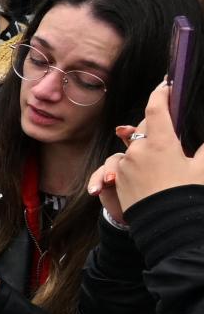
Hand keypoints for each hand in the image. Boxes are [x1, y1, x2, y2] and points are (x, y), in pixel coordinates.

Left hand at [101, 82, 203, 215]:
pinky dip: (139, 161)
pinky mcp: (118, 180)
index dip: (160, 93)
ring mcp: (124, 166)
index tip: (165, 84)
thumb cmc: (185, 197)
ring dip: (148, 145)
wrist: (164, 229)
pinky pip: (128, 163)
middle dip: (156, 124)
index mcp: (159, 143)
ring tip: (166, 156)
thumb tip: (202, 141)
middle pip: (144, 127)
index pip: (156, 108)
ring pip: (135, 146)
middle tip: (172, 127)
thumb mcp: (202, 169)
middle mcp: (136, 150)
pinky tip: (155, 170)